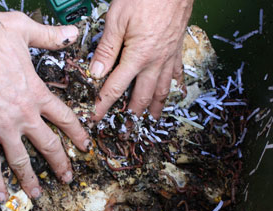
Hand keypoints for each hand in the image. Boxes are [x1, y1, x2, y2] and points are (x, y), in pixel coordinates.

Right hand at [0, 9, 89, 201]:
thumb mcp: (23, 29)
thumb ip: (49, 36)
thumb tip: (71, 33)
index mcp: (36, 92)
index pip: (65, 118)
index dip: (78, 134)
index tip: (86, 146)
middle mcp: (23, 114)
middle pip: (49, 145)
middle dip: (61, 164)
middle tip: (67, 177)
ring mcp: (1, 126)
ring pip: (21, 160)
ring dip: (30, 179)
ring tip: (37, 194)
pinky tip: (0, 194)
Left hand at [89, 0, 192, 119]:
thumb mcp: (117, 18)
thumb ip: (107, 48)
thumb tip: (96, 73)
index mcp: (138, 56)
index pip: (115, 88)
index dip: (103, 105)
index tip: (95, 118)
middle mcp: (155, 62)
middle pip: (141, 96)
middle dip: (131, 116)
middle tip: (125, 131)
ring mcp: (169, 57)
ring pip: (162, 90)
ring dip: (155, 109)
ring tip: (150, 122)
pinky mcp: (177, 48)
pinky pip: (177, 74)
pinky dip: (174, 87)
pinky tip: (173, 94)